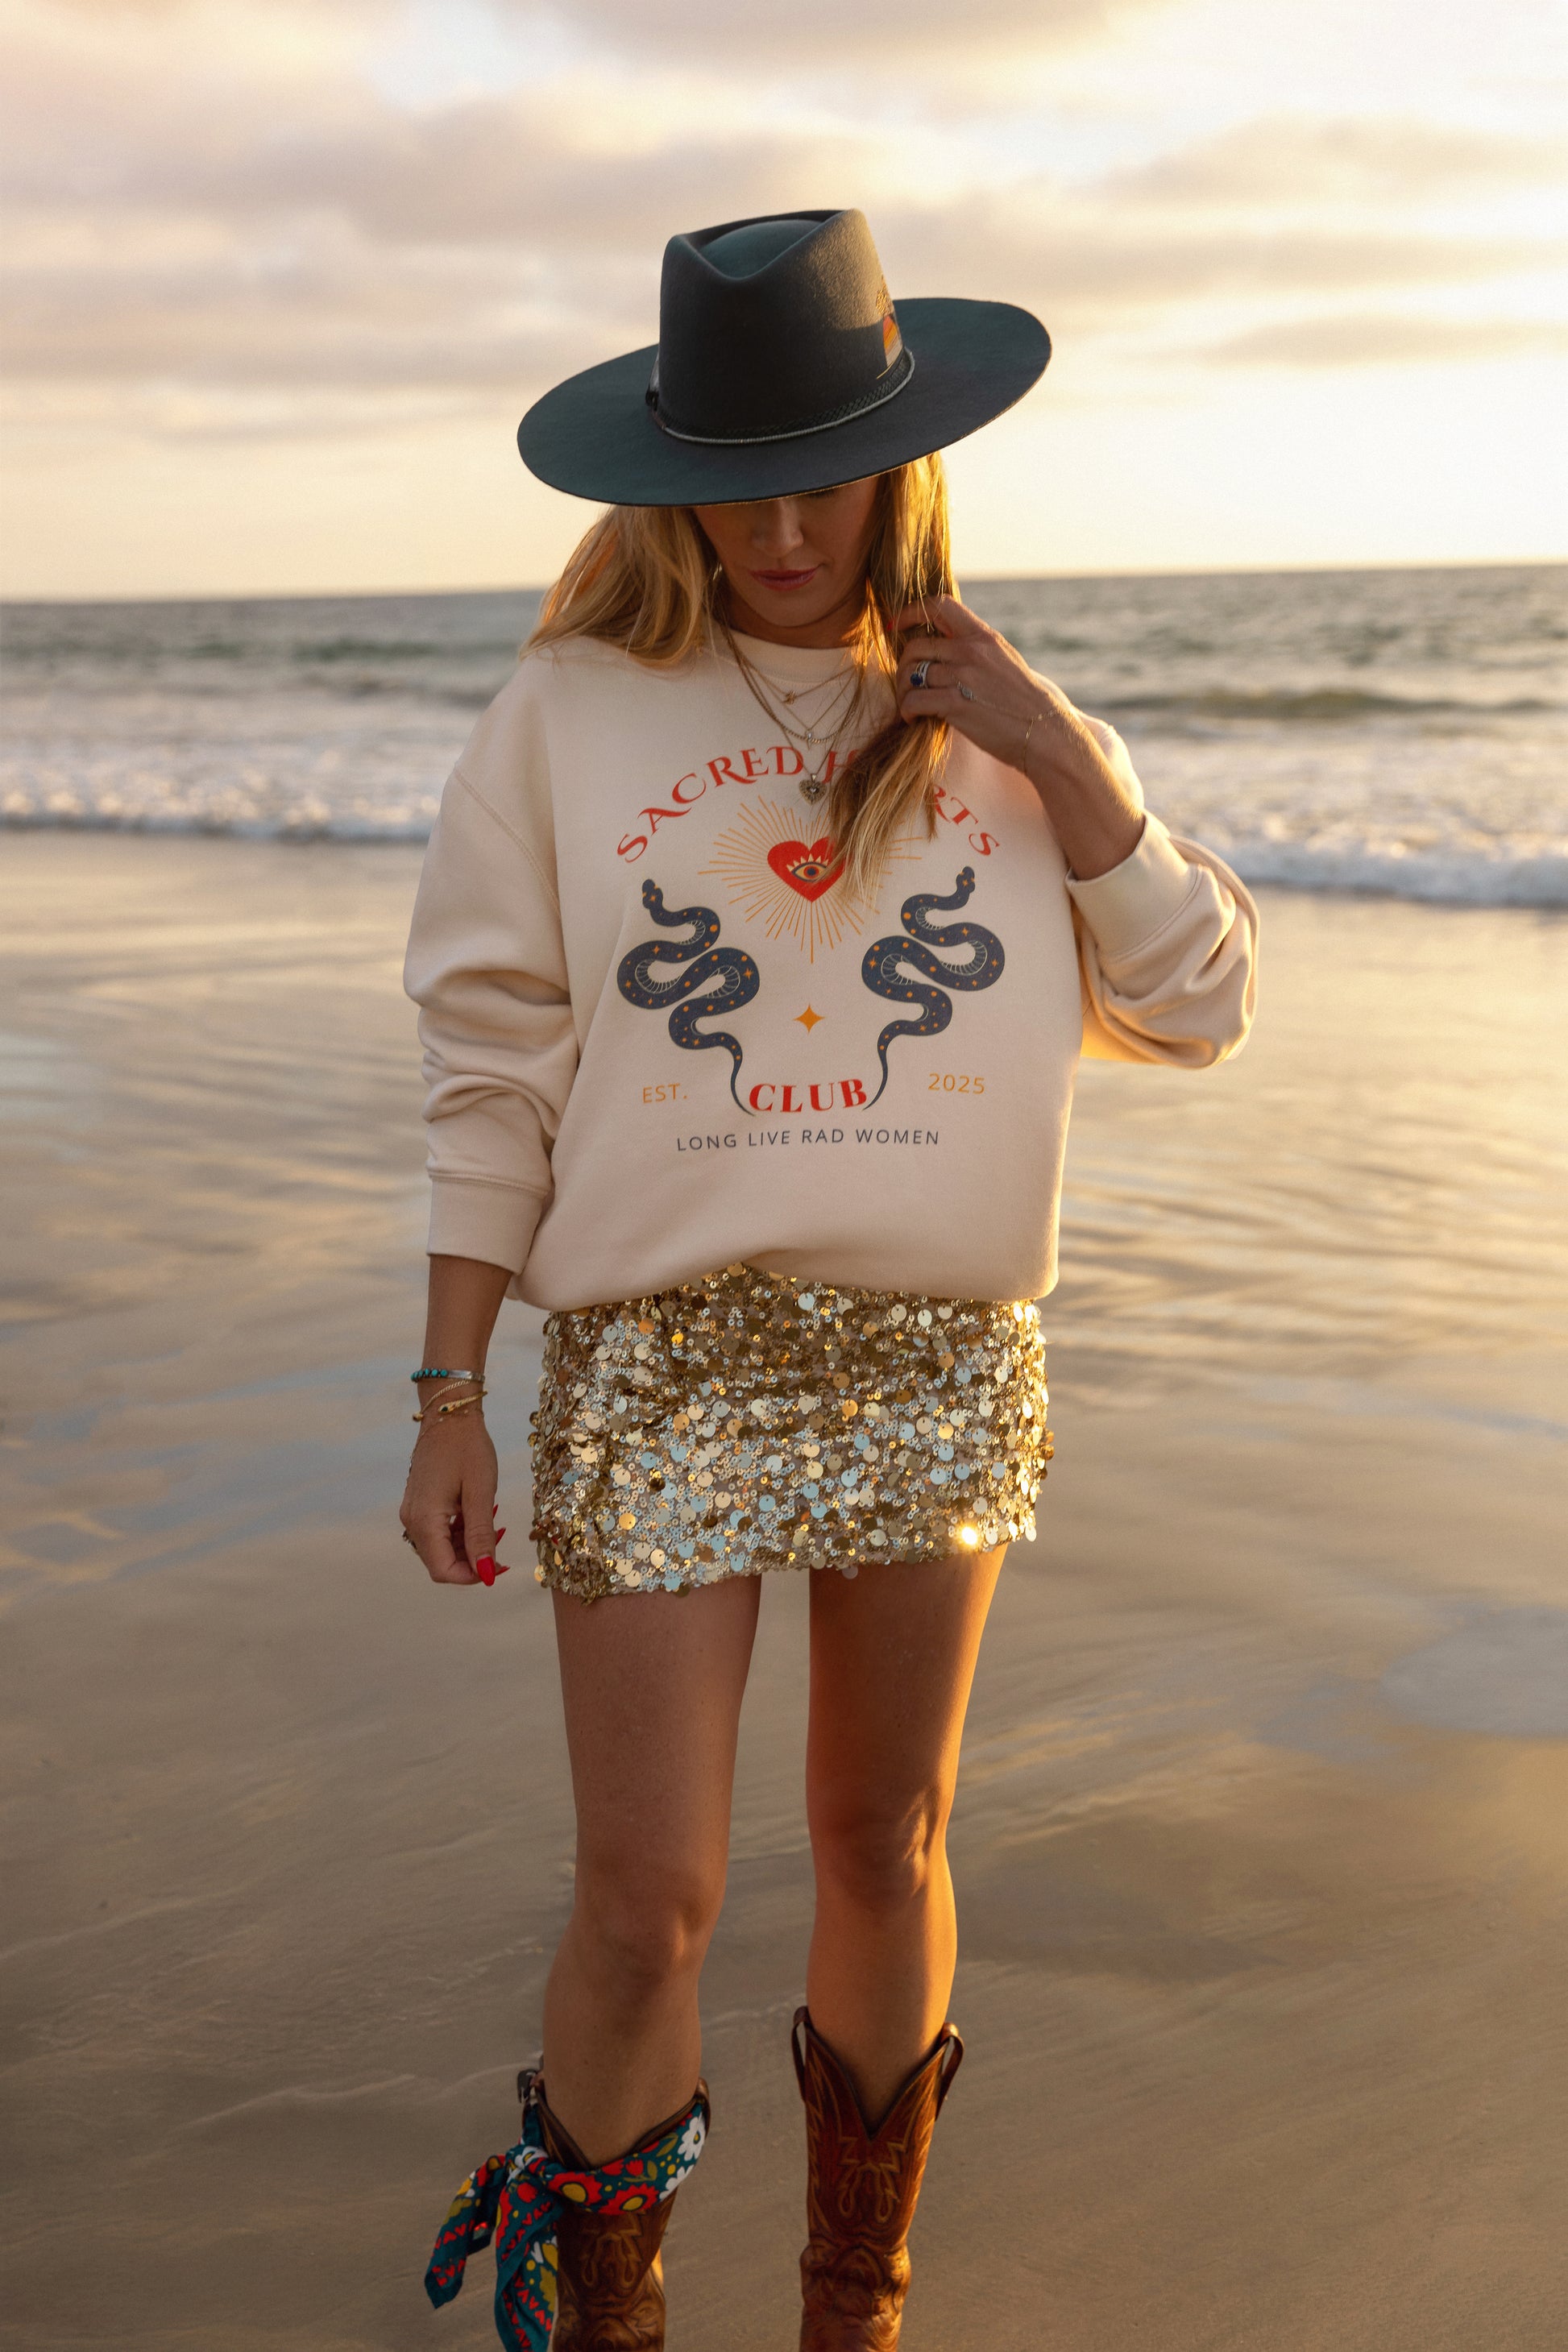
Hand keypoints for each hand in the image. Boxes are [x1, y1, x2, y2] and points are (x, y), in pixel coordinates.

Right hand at [400, 1411, 506, 1585]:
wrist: (450, 1414)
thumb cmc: (468, 1448)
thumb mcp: (481, 1493)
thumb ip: (481, 1536)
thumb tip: (486, 1574)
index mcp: (424, 1520)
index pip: (443, 1571)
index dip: (472, 1577)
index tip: (499, 1566)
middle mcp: (412, 1521)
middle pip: (441, 1562)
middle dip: (472, 1561)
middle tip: (500, 1540)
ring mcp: (414, 1512)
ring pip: (441, 1549)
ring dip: (468, 1547)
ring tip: (493, 1524)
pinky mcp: (420, 1504)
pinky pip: (438, 1532)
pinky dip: (460, 1533)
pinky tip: (479, 1515)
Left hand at [894, 594, 1143, 879]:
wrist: (1045, 734)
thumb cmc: (1025, 705)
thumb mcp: (1005, 664)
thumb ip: (979, 653)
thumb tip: (951, 652)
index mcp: (984, 637)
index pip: (940, 605)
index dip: (912, 611)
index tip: (897, 625)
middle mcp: (971, 651)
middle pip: (916, 645)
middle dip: (903, 665)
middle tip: (906, 683)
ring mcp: (962, 677)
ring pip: (910, 674)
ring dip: (903, 691)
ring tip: (909, 705)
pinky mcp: (955, 705)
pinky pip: (913, 700)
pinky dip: (906, 710)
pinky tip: (912, 718)